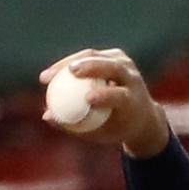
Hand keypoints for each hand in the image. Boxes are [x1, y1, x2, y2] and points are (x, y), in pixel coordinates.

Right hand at [39, 48, 169, 158]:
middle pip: (113, 68)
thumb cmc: (117, 129)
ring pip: (98, 57)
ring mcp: (126, 65)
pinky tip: (55, 71)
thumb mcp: (99, 134)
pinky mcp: (117, 56)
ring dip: (73, 62)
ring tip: (50, 75)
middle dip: (92, 67)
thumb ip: (75, 126)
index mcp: (135, 101)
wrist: (142, 116)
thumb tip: (47, 116)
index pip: (121, 95)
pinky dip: (73, 62)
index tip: (87, 99)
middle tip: (69, 73)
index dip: (105, 95)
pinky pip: (92, 55)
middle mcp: (134, 80)